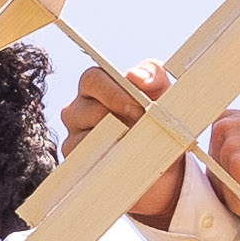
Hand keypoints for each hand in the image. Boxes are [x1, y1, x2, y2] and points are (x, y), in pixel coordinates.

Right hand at [67, 62, 191, 227]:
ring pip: (85, 138)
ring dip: (116, 143)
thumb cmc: (158, 117)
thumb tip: (135, 76)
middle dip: (117, 120)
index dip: (114, 91)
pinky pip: (88, 163)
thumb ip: (152, 74)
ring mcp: (74, 140)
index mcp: (95, 88)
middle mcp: (78, 112)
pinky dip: (112, 163)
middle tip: (144, 129)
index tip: (139, 105)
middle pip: (84, 109)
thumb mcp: (162, 90)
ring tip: (141, 147)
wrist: (165, 160)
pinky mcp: (79, 166)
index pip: (92, 80)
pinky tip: (130, 163)